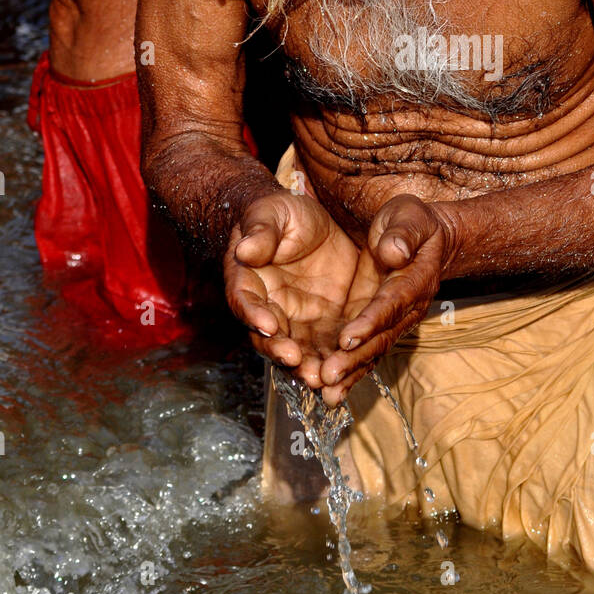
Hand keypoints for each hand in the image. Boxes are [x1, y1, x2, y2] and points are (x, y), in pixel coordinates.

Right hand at [225, 186, 363, 388]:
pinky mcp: (325, 322)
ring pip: (299, 350)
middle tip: (302, 367)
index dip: (255, 315)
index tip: (269, 325)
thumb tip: (245, 249)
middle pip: (270, 338)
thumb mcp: (271, 213)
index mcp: (248, 280)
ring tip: (324, 380)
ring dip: (310, 368)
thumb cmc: (280, 214)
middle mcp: (269, 308)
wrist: (311, 221)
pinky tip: (348, 376)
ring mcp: (296, 319)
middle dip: (284, 355)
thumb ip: (261, 232)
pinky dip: (336, 362)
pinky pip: (329, 347)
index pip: (245, 301)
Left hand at [318, 195, 452, 407]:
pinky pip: (366, 352)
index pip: (391, 303)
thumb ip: (402, 233)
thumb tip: (393, 251)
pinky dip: (350, 373)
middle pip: (381, 337)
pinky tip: (330, 393)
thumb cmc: (412, 222)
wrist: (425, 239)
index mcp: (414, 279)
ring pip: (373, 351)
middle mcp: (407, 307)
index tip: (346, 338)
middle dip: (354, 358)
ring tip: (327, 393)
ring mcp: (395, 321)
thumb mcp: (409, 216)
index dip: (370, 321)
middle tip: (328, 375)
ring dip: (350, 373)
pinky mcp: (380, 326)